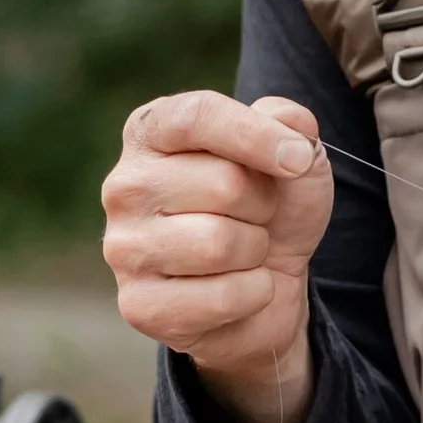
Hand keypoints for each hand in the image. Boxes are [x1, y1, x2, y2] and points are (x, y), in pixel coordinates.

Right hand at [100, 91, 330, 422]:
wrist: (270, 283)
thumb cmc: (271, 207)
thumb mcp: (294, 155)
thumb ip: (290, 121)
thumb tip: (285, 122)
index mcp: (150, 132)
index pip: (195, 116)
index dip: (255, 135)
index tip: (298, 158)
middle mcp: (124, 187)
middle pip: (223, 184)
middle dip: (264, 205)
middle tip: (257, 215)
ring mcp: (123, 248)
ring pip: (219, 244)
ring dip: (256, 251)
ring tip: (245, 251)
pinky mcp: (139, 305)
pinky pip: (221, 297)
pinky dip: (252, 294)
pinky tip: (236, 289)